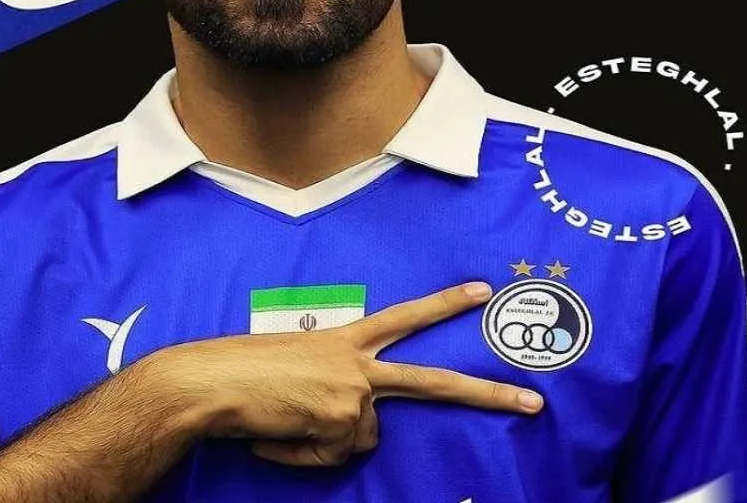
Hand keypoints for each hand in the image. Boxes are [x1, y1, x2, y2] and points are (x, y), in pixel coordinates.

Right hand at [150, 282, 542, 466]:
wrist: (212, 381)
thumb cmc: (244, 372)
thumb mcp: (298, 367)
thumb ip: (335, 384)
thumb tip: (354, 421)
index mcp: (345, 340)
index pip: (404, 317)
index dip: (443, 304)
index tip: (480, 291)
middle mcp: (357, 362)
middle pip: (433, 381)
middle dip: (486, 393)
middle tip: (534, 402)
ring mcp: (353, 391)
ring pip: (361, 438)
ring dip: (321, 441)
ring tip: (281, 421)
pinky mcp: (342, 418)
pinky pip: (334, 454)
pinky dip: (304, 454)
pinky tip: (277, 434)